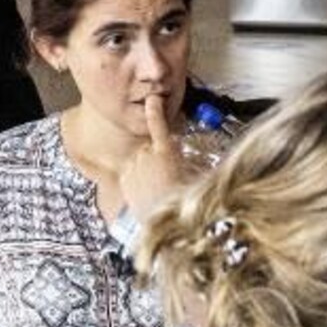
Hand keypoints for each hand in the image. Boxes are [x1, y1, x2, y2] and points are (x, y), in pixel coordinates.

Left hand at [115, 93, 190, 226]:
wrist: (164, 227)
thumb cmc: (185, 204)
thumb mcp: (198, 181)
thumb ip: (196, 165)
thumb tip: (202, 161)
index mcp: (166, 152)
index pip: (159, 125)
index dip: (156, 110)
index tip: (152, 99)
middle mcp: (146, 155)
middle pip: (151, 150)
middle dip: (158, 159)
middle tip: (169, 179)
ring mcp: (133, 167)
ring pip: (140, 162)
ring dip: (147, 170)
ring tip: (158, 190)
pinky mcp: (124, 180)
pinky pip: (131, 174)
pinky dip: (137, 179)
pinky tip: (147, 193)